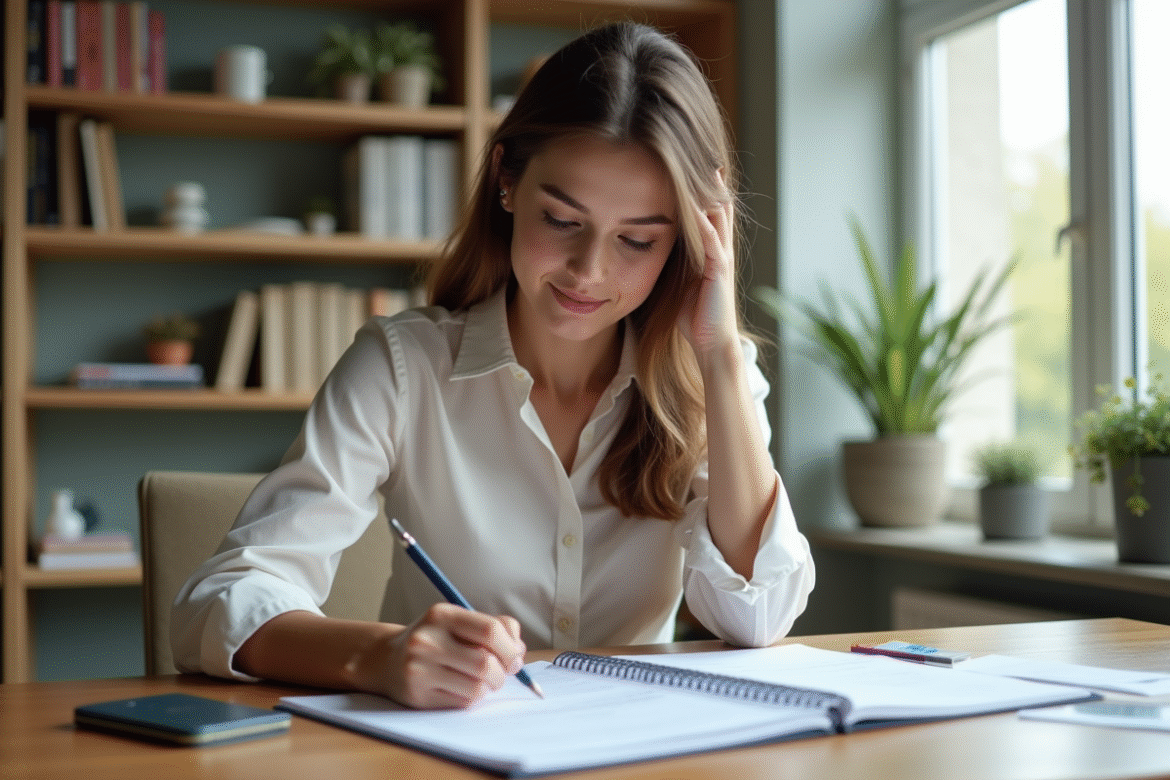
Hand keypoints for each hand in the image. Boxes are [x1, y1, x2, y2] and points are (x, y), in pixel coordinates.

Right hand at [374, 604, 526, 708]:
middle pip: (486, 663)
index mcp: (441, 615)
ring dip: (489, 687)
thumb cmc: (435, 640)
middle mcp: (427, 640)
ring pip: (477, 687)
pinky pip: (463, 702)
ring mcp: (419, 669)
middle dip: (503, 673)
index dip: (511, 647)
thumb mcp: (459, 622)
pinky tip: (462, 688)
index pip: (490, 630)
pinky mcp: (418, 695)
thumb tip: (519, 651)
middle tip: (502, 673)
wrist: (386, 660)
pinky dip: (472, 698)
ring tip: (482, 680)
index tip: (515, 657)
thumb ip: (494, 627)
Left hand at [678, 171, 738, 358]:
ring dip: (712, 196)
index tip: (689, 165)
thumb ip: (676, 263)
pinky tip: (698, 209)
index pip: (708, 213)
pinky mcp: (720, 272)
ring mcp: (722, 259)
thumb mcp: (680, 281)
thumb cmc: (694, 316)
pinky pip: (713, 243)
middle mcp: (720, 250)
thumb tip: (656, 247)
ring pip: (720, 219)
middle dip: (711, 184)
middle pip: (719, 208)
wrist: (710, 343)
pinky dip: (706, 226)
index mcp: (710, 251)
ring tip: (705, 170)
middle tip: (703, 155)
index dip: (701, 191)